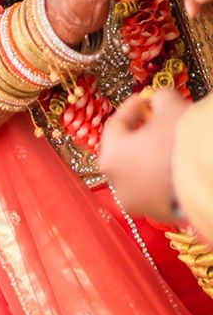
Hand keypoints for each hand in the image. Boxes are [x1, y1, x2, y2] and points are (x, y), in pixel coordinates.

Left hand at [99, 89, 187, 221]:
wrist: (209, 177)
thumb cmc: (181, 140)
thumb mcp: (169, 106)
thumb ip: (158, 98)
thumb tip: (157, 100)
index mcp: (111, 157)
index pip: (115, 125)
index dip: (131, 107)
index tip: (145, 99)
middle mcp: (117, 185)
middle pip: (124, 151)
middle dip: (139, 133)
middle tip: (154, 119)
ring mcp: (137, 204)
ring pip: (139, 173)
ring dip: (150, 156)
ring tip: (167, 141)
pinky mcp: (159, 216)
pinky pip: (155, 190)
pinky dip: (161, 176)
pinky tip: (176, 164)